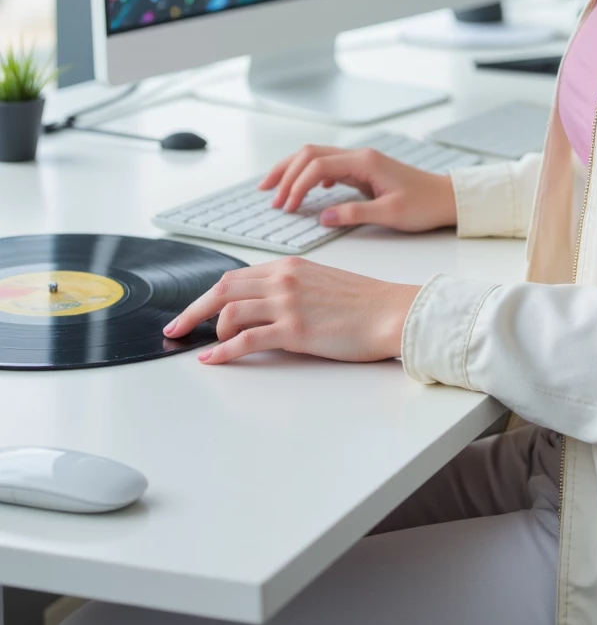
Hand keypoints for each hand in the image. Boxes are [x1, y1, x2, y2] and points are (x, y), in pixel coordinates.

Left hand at [163, 258, 420, 364]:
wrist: (392, 311)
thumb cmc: (364, 302)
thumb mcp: (321, 282)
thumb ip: (292, 288)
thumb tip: (266, 306)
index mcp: (290, 265)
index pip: (236, 276)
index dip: (209, 295)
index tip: (194, 310)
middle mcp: (284, 279)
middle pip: (223, 289)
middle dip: (193, 310)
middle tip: (176, 327)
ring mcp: (288, 303)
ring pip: (230, 312)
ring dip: (211, 332)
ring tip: (207, 347)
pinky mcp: (294, 329)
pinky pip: (247, 340)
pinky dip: (223, 350)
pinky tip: (213, 359)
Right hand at [259, 144, 456, 231]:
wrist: (447, 198)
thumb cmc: (424, 205)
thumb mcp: (390, 214)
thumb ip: (355, 213)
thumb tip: (323, 217)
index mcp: (364, 162)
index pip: (318, 165)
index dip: (296, 184)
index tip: (286, 206)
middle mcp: (360, 156)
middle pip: (311, 153)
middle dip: (286, 171)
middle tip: (268, 195)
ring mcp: (361, 161)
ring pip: (318, 156)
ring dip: (294, 171)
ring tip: (275, 189)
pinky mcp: (364, 170)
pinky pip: (329, 165)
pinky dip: (311, 175)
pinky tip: (307, 190)